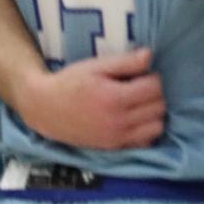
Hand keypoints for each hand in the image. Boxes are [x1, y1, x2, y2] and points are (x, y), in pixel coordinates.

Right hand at [17, 48, 166, 151]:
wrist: (44, 108)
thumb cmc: (70, 82)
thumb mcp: (96, 66)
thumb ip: (125, 62)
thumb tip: (150, 55)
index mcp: (115, 98)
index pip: (155, 87)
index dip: (152, 77)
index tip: (140, 75)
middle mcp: (118, 122)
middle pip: (159, 107)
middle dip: (155, 94)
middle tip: (141, 88)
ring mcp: (116, 138)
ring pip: (157, 127)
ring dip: (154, 114)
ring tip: (140, 104)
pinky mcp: (113, 148)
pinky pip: (144, 144)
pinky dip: (146, 132)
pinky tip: (136, 120)